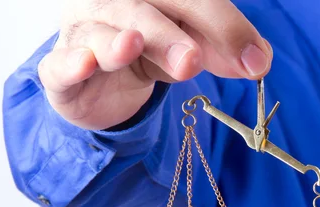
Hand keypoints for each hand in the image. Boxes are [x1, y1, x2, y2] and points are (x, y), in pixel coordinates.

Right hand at [38, 0, 272, 129]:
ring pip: (102, 30)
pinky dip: (71, 63)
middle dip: (172, 34)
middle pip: (145, 8)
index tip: (254, 60)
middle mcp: (115, 2)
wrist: (104, 87)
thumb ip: (223, 51)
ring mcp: (84, 32)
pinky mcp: (61, 72)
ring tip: (133, 46)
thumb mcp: (191, 49)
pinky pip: (60, 64)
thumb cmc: (150, 55)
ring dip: (119, 42)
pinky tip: (85, 63)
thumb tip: (259, 61)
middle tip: (193, 60)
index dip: (222, 24)